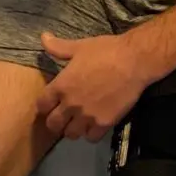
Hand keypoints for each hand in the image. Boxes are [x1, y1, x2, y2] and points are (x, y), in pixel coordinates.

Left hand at [36, 31, 152, 141]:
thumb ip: (58, 47)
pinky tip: (95, 123)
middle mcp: (71, 104)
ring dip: (73, 128)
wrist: (133, 61)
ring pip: (71, 134)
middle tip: (63, 116)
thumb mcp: (79, 47)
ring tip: (79, 121)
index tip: (50, 103)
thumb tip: (43, 37)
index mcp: (61, 85)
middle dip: (56, 121)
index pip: (41, 105)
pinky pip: (90, 138)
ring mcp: (87, 116)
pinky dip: (91, 133)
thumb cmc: (105, 51)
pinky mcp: (104, 123)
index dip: (44, 105)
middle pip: (53, 124)